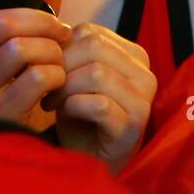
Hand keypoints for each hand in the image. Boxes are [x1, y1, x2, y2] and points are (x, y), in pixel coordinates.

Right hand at [0, 0, 70, 126]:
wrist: (8, 142)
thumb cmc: (16, 86)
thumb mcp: (16, 48)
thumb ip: (33, 14)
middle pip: (3, 20)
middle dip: (45, 22)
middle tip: (65, 32)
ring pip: (21, 48)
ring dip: (52, 51)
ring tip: (58, 63)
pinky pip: (37, 77)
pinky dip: (57, 76)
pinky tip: (56, 86)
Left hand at [47, 23, 156, 174]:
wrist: (90, 161)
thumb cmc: (81, 117)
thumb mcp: (77, 78)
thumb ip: (72, 54)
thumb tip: (50, 35)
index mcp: (134, 56)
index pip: (91, 32)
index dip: (60, 49)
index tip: (49, 70)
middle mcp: (145, 74)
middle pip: (94, 47)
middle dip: (61, 66)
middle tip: (47, 89)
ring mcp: (143, 101)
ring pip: (97, 73)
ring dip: (65, 89)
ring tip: (53, 103)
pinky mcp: (133, 126)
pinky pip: (98, 105)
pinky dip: (73, 107)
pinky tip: (65, 115)